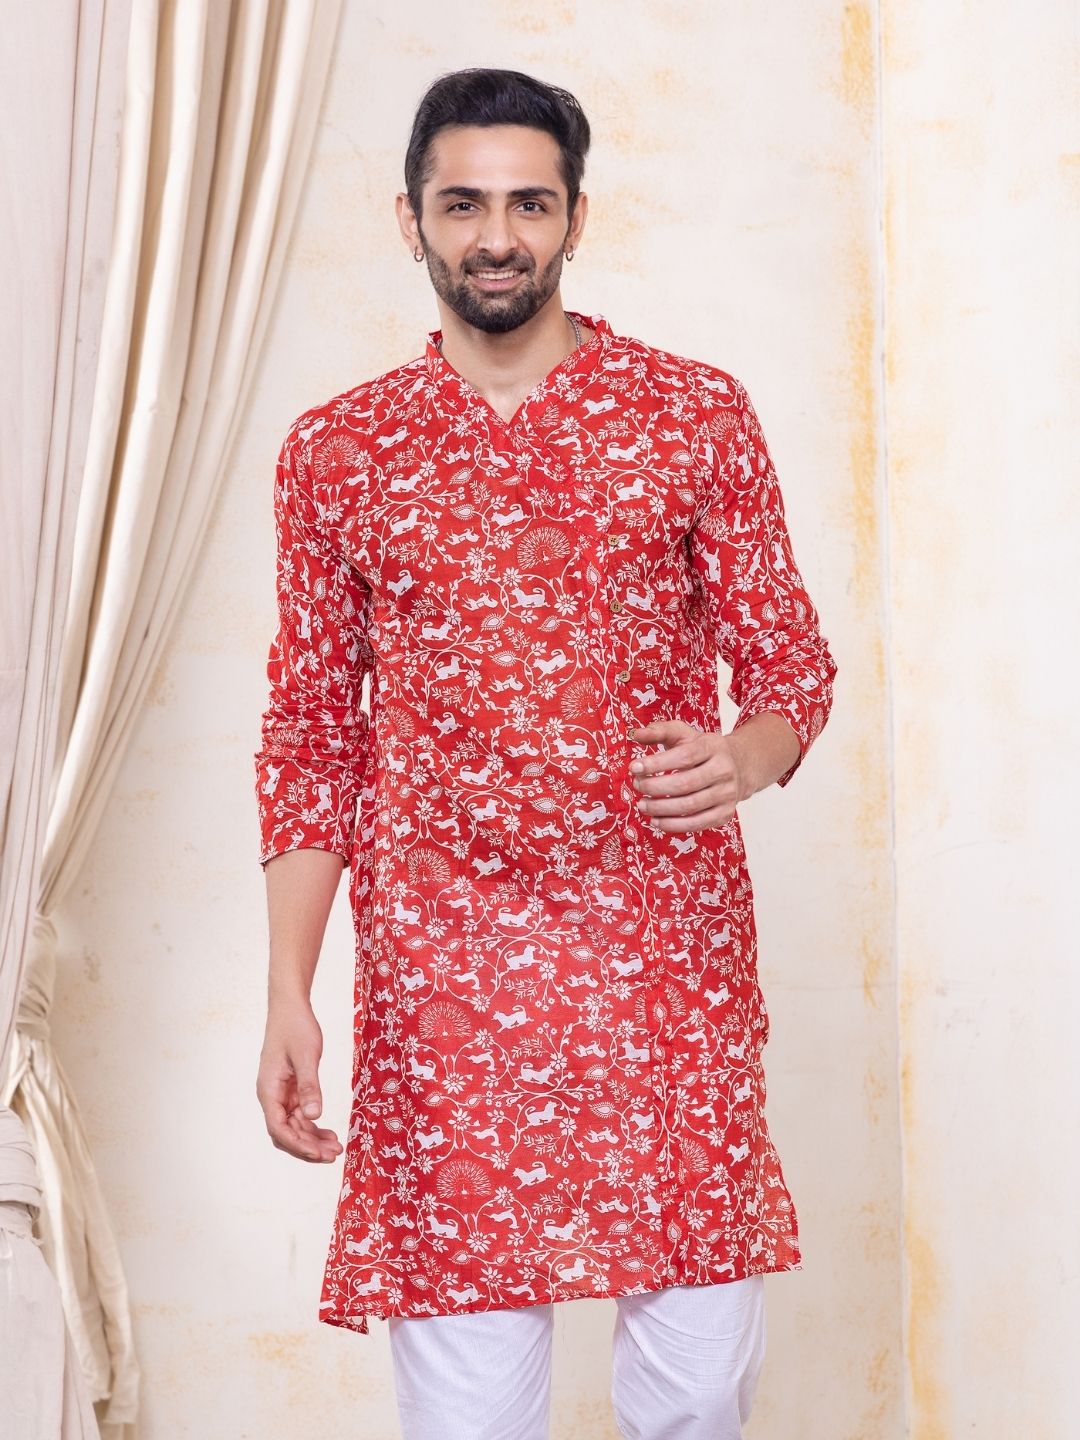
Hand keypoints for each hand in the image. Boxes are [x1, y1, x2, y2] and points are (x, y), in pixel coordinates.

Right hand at [256, 1001, 342, 1162]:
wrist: (290, 1007)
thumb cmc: (295, 1027)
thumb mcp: (306, 1056)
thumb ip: (309, 1086)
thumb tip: (313, 1116)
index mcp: (268, 1091)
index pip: (279, 1129)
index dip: (299, 1145)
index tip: (320, 1154)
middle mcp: (271, 1097)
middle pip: (286, 1134)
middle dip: (308, 1148)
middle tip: (334, 1155)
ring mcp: (281, 1095)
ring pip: (294, 1128)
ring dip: (312, 1140)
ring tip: (336, 1148)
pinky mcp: (291, 1090)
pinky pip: (300, 1116)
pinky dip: (313, 1126)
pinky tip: (329, 1133)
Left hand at [627, 719, 742, 831]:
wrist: (740, 766)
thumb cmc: (703, 750)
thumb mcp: (684, 734)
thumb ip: (659, 731)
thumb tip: (635, 734)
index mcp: (713, 747)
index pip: (684, 757)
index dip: (656, 764)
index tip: (634, 767)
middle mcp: (724, 770)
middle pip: (685, 783)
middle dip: (655, 787)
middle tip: (637, 785)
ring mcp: (727, 794)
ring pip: (690, 805)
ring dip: (660, 808)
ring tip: (642, 804)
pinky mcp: (725, 814)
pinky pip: (697, 823)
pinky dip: (673, 825)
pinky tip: (656, 820)